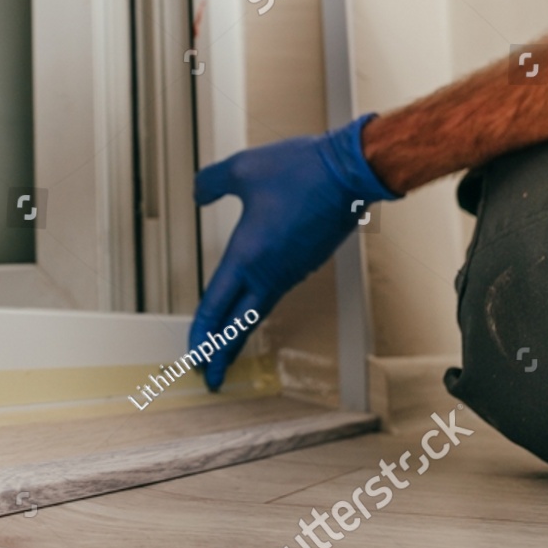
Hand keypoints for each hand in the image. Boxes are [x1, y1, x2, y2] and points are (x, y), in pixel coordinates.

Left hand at [190, 115, 395, 389]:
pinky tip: (250, 304)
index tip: (194, 357)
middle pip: (239, 324)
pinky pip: (274, 292)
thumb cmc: (300, 169)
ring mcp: (291, 270)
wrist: (353, 171)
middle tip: (209, 378)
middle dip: (222, 353)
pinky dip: (257, 307)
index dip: (202, 333)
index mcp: (247, 256)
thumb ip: (211, 183)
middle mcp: (269, 273)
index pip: (216, 305)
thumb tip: (196, 194)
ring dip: (238, 332)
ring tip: (225, 348)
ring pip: (258, 310)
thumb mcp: (243, 169)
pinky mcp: (306, 261)